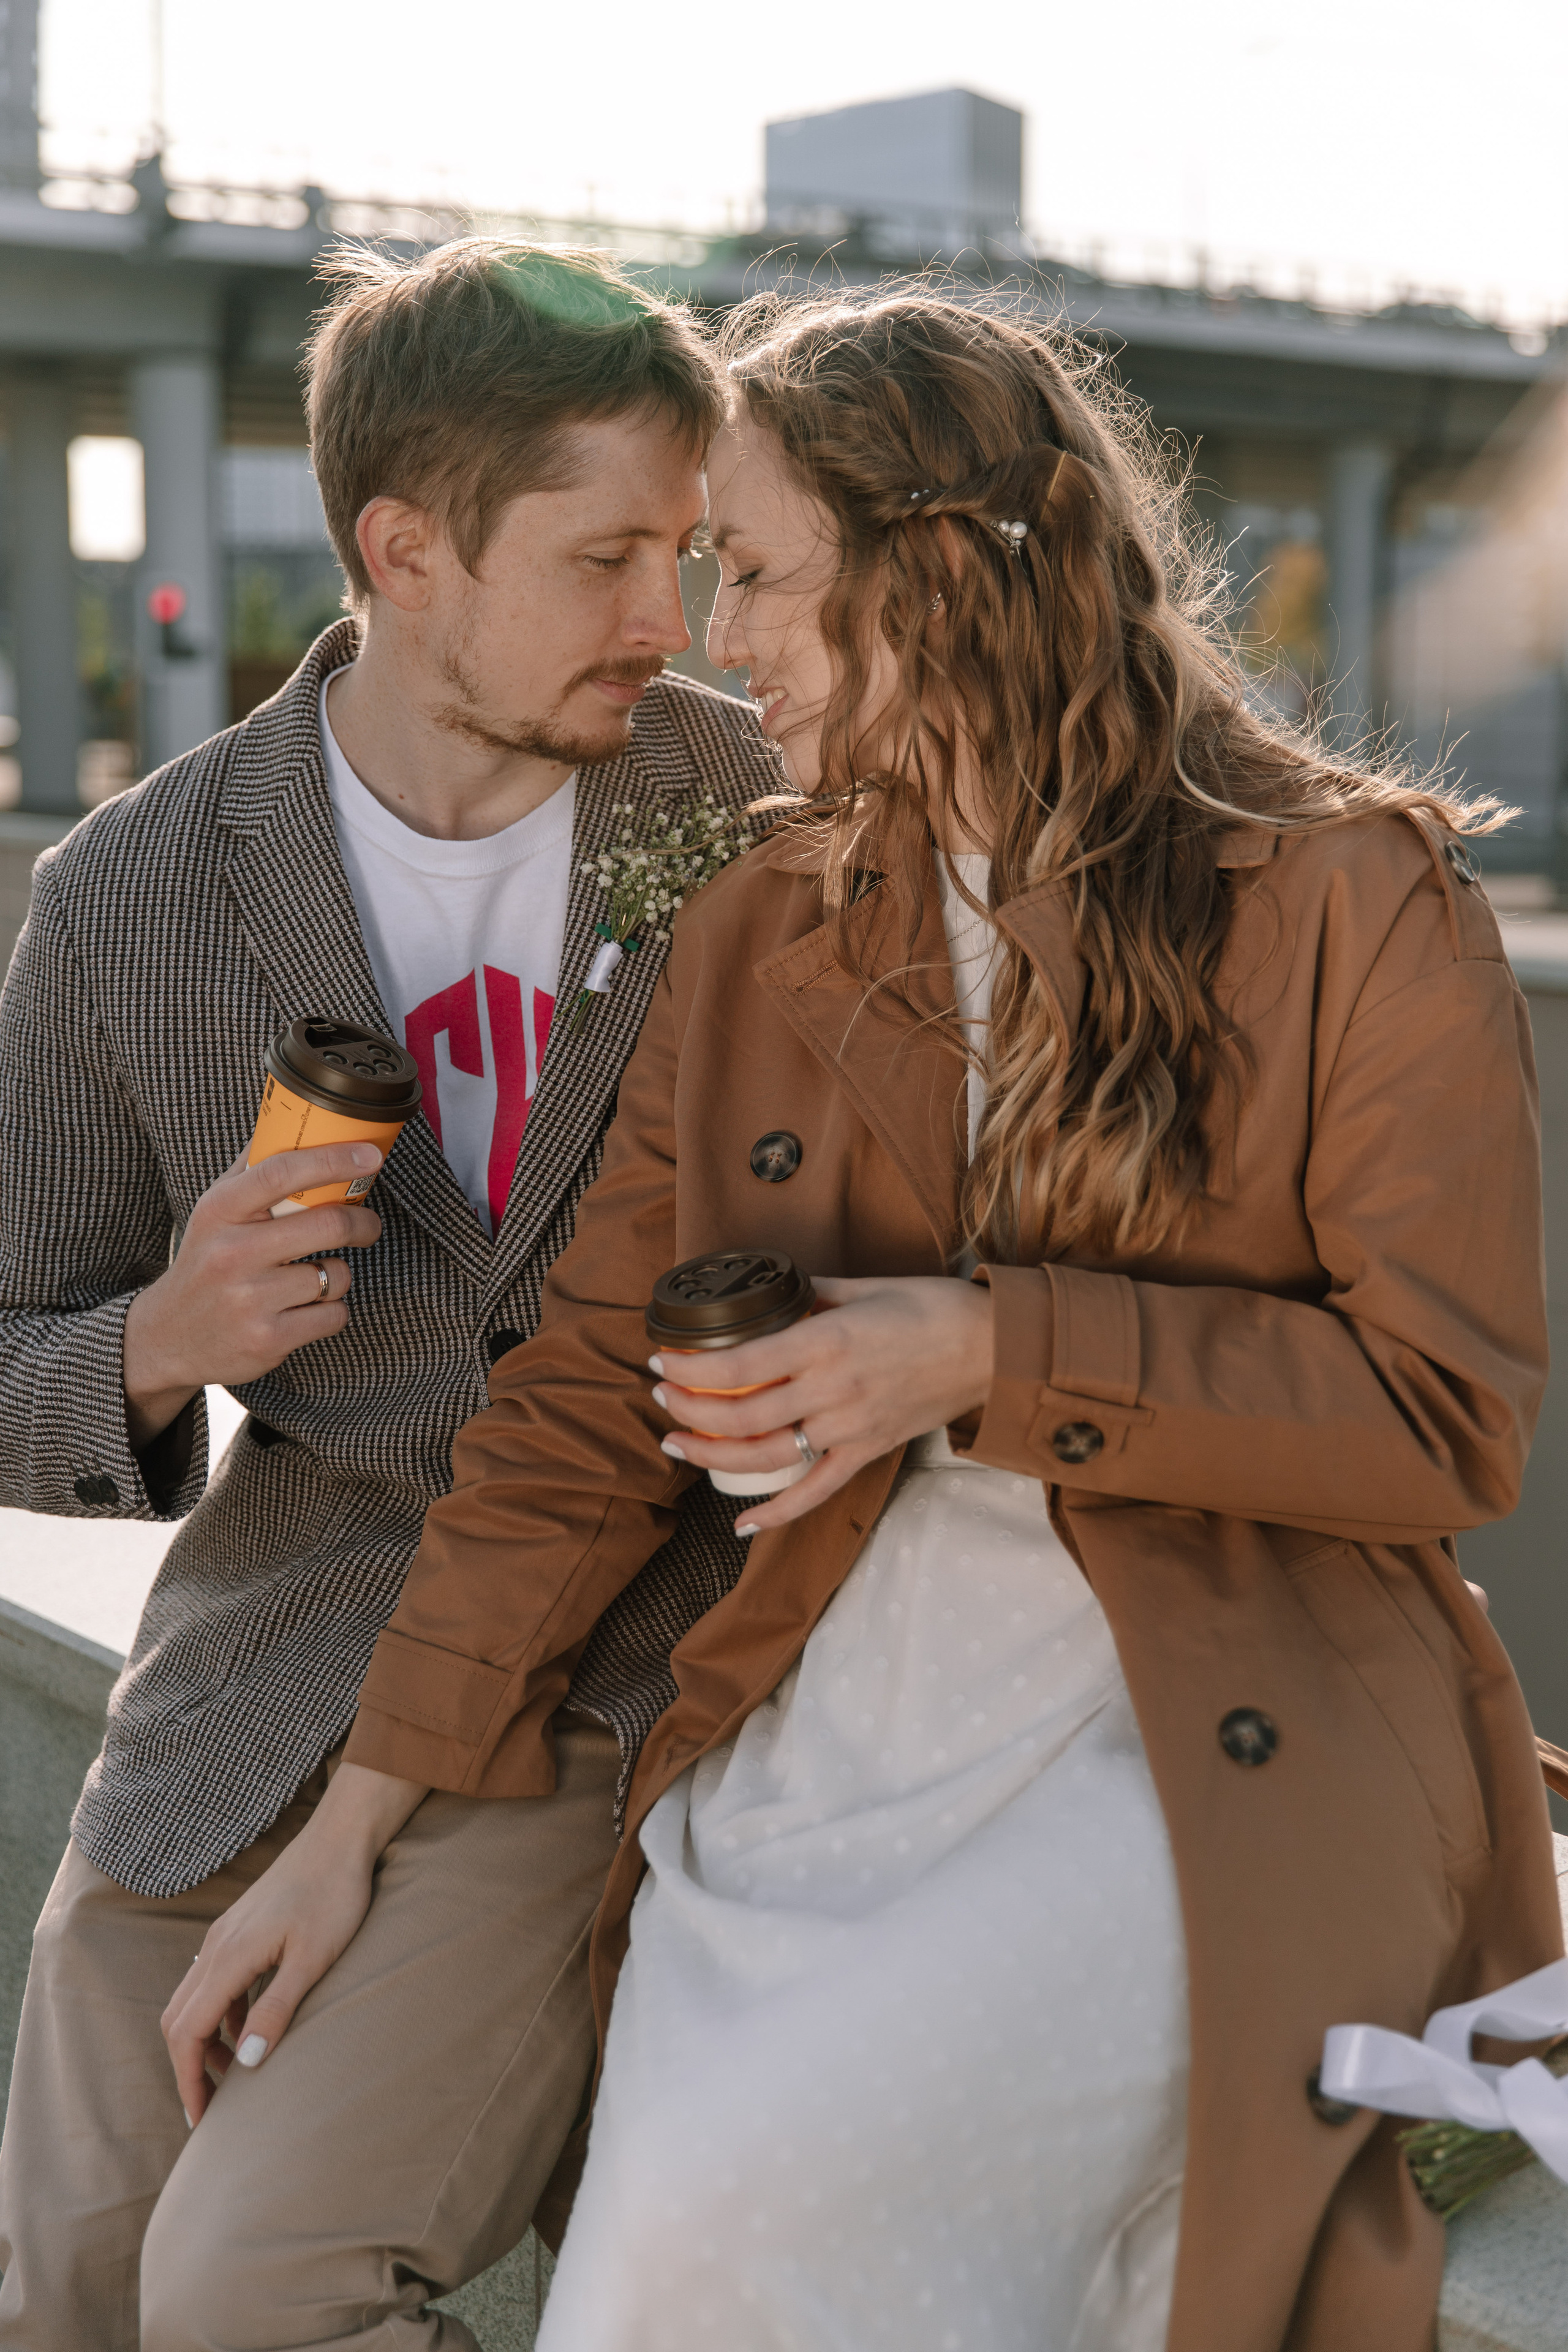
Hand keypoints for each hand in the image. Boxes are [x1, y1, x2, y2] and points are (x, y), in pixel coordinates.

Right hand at [122, 1144, 385, 1447]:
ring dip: (337, 1272)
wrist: (166, 1337)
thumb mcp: (214, 1211)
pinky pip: (333, 1314)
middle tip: (366, 1224)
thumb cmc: (205, 1261)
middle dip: (361, 1223)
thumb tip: (291, 1121)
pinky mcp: (268, 1340)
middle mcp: (232, 1253)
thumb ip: (251, 1168)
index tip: (371, 1156)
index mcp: (221, 1211)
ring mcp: (250, 1300)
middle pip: (327, 1224)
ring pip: (335, 1273)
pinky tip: (305, 1307)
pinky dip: (331, 1309)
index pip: (284, 1172)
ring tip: (314, 1274)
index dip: (335, 1159)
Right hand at [160, 1763, 427, 2125]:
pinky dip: (218, 2014)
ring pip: (192, 2000)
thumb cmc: (335, 1896)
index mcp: (229, 1957)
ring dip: (203, 2042)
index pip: (187, 2032)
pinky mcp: (238, 1929)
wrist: (340, 1839)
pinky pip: (211, 1982)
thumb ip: (277, 2008)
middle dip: (188, 2068)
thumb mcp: (313, 1959)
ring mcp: (224, 1935)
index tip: (202, 2120)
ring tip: (232, 2077)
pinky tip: (244, 2028)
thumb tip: (244, 2062)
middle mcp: (216, 1947)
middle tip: (211, 2110)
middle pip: (178, 2020)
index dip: (189, 2080)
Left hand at [650, 1273, 993, 1535]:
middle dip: (688, 1411)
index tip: (662, 1361)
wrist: (993, 1348)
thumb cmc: (931, 1308)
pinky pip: (814, 1493)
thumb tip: (773, 1294)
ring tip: (678, 1443)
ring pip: (766, 1457)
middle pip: (741, 1416)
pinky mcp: (867, 1453)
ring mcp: (850, 1429)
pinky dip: (776, 1515)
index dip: (692, 1370)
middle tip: (660, 1397)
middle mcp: (833, 1390)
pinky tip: (741, 1525)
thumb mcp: (863, 1286)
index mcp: (827, 1342)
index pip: (740, 1366)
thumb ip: (811, 1292)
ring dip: (712, 1455)